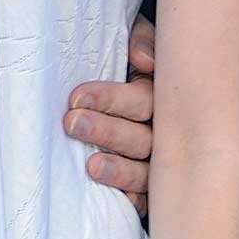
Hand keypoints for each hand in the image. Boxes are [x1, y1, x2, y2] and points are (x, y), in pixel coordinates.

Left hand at [65, 13, 155, 213]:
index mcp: (162, 96)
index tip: (76, 97)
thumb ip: (143, 39)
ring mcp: (164, 163)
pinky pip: (149, 199)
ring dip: (120, 169)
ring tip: (92, 166)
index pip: (141, 100)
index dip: (111, 98)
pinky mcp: (156, 189)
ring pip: (146, 171)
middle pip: (142, 136)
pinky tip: (120, 198)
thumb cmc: (135, 62)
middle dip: (106, 131)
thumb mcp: (140, 42)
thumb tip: (143, 58)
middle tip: (72, 123)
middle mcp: (166, 131)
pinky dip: (136, 198)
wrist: (165, 86)